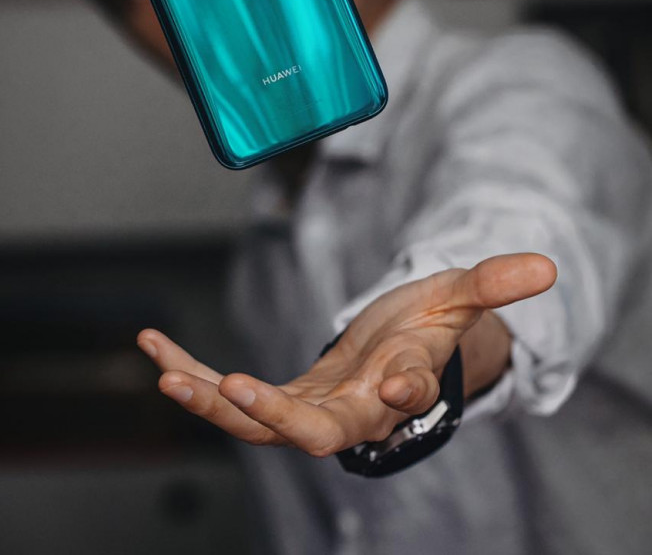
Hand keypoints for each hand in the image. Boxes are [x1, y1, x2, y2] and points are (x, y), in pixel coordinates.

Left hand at [136, 252, 555, 457]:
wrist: (401, 355)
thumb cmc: (429, 328)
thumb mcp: (458, 296)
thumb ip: (493, 283)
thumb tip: (544, 266)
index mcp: (398, 388)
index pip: (401, 395)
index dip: (399, 388)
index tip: (393, 382)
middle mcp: (350, 411)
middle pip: (312, 431)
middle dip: (275, 415)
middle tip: (239, 389)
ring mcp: (307, 409)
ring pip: (253, 422)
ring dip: (210, 399)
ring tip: (167, 373)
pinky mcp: (278, 398)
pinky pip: (227, 395)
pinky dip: (190, 374)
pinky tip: (153, 346)